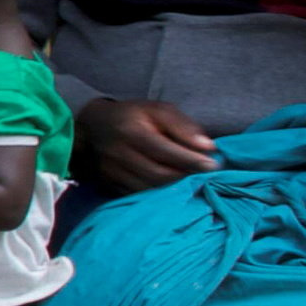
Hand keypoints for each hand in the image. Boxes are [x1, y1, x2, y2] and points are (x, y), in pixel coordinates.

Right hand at [80, 97, 217, 194]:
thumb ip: (183, 126)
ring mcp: (111, 172)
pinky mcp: (108, 184)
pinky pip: (138, 195)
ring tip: (191, 183)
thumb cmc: (132, 116)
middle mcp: (118, 154)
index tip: (213, 165)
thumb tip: (208, 147)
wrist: (91, 127)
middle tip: (206, 177)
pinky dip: (158, 195)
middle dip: (186, 177)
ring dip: (174, 189)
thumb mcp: (157, 110)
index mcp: (131, 131)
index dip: (192, 161)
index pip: (166, 151)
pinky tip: (171, 189)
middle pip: (159, 175)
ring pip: (149, 189)